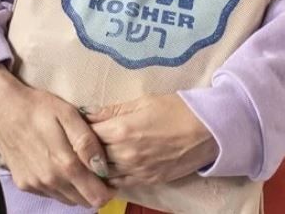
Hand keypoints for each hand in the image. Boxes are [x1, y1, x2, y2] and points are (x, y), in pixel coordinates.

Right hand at [0, 66, 112, 207]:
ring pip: (67, 199)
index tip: (111, 177)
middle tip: (96, 170)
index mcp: (64, 164)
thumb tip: (102, 167)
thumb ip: (87, 142)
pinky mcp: (24, 184)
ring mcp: (35, 184)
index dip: (108, 190)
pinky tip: (58, 166)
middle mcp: (50, 181)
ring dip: (77, 189)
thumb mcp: (68, 114)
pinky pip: (50, 193)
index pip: (96, 197)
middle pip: (83, 201)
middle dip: (94, 190)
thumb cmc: (39, 107)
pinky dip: (60, 186)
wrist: (2, 108)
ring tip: (78, 167)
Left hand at [86, 94, 217, 187]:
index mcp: (122, 130)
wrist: (208, 131)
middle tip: (82, 139)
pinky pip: (119, 183)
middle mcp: (125, 154)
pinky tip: (109, 167)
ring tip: (93, 154)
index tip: (76, 124)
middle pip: (91, 156)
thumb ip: (112, 110)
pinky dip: (111, 176)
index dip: (80, 128)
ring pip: (103, 173)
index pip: (87, 134)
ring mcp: (136, 170)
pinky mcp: (147, 181)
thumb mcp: (143, 101)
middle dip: (85, 147)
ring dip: (95, 165)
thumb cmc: (177, 110)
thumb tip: (87, 113)